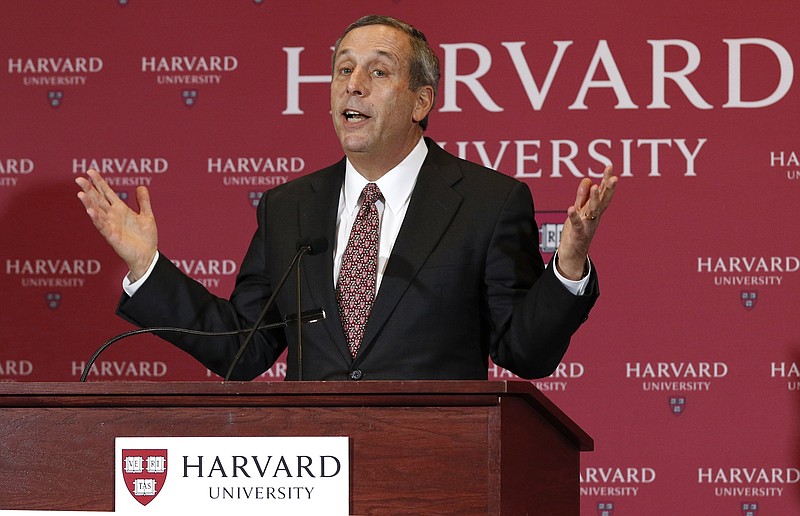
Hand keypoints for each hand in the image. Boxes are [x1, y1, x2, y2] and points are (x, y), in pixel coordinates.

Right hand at [75, 169, 157, 281]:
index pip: (107, 193)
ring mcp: (111, 226)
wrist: (148, 256)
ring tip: (80, 193)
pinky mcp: (112, 236)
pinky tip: (90, 211)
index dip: (99, 182)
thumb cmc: (145, 238)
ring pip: (97, 212)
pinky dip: (96, 218)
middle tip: (79, 178)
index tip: (90, 171)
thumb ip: (143, 202)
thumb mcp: (147, 216)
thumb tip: (141, 186)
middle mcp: (113, 216)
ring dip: (89, 203)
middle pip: (98, 200)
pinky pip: (102, 226)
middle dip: (89, 189)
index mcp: (120, 210)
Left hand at [556, 165, 617, 279]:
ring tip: (596, 186)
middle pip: (603, 200)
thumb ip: (583, 196)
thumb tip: (588, 180)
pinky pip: (577, 224)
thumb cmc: (577, 231)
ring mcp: (588, 225)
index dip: (606, 180)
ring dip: (595, 199)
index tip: (610, 166)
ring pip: (593, 210)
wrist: (573, 254)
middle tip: (613, 176)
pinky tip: (570, 208)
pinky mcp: (578, 233)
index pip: (603, 193)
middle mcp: (594, 216)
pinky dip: (574, 216)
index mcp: (595, 210)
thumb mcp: (580, 210)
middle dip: (608, 188)